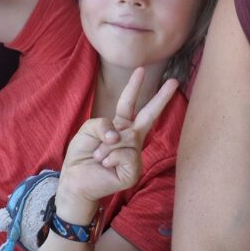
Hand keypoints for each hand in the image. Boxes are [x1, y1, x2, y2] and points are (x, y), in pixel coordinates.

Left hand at [55, 68, 178, 219]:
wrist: (74, 180)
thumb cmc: (82, 155)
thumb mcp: (88, 131)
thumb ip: (102, 124)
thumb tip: (119, 135)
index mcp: (120, 126)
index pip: (129, 103)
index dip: (134, 86)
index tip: (141, 70)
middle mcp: (131, 139)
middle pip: (149, 115)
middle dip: (161, 98)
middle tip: (175, 81)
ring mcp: (135, 155)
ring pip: (128, 138)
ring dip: (107, 146)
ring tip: (99, 157)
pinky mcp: (134, 170)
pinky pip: (126, 154)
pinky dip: (111, 157)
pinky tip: (106, 166)